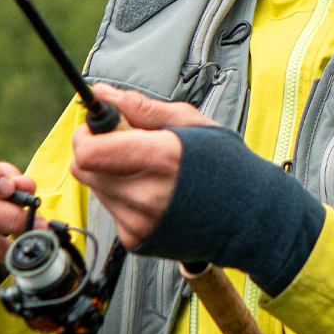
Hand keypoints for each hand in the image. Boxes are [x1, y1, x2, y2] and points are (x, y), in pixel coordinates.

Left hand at [70, 83, 216, 248]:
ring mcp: (138, 221)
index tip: (103, 125)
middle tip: (124, 144)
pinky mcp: (135, 239)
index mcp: (160, 158)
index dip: (88, 133)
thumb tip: (103, 93)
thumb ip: (141, 107)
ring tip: (147, 171)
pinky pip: (110, 209)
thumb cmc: (225, 166)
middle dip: (96, 150)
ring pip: (95, 188)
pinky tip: (153, 193)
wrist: (249, 217)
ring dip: (110, 174)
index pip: (89, 151)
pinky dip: (123, 197)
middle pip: (83, 169)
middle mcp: (145, 195)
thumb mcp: (190, 123)